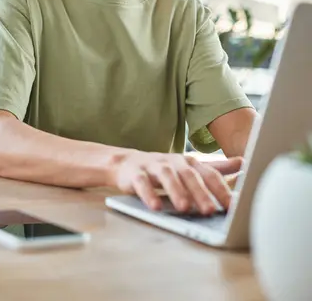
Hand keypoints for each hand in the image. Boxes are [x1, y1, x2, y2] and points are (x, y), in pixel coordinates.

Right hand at [112, 151, 242, 214]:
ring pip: (167, 176)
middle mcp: (174, 161)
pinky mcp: (136, 173)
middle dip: (200, 193)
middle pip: (189, 175)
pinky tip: (155, 207)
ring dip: (176, 191)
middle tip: (210, 210)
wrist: (128, 163)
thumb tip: (243, 163)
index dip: (221, 190)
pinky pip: (143, 183)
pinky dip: (149, 194)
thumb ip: (216, 168)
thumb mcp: (191, 167)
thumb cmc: (164, 169)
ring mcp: (154, 166)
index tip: (232, 207)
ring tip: (185, 208)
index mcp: (189, 162)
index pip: (209, 174)